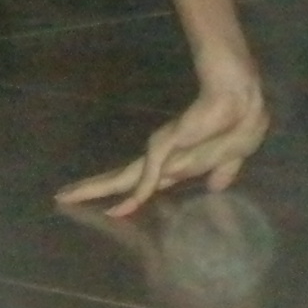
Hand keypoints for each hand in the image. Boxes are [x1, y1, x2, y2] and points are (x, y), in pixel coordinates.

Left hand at [55, 81, 270, 216]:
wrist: (244, 98)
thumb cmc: (239, 120)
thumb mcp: (231, 155)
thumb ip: (223, 171)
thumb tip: (216, 186)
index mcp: (175, 161)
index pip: (142, 180)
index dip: (125, 195)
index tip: (108, 207)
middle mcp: (162, 156)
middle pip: (122, 178)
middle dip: (94, 189)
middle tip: (63, 196)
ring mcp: (162, 150)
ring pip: (123, 177)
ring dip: (96, 188)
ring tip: (68, 194)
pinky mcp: (167, 143)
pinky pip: (149, 176)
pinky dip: (137, 194)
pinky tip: (119, 209)